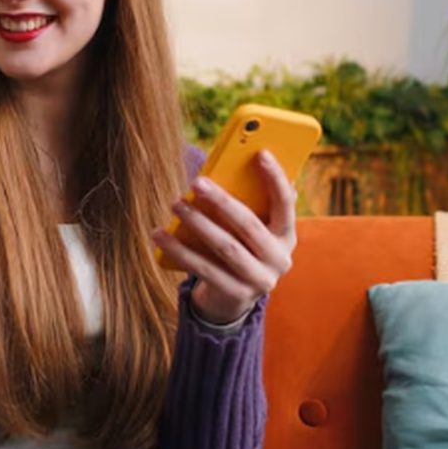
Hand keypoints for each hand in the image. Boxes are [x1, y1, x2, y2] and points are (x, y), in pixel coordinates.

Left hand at [153, 150, 296, 323]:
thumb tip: (218, 167)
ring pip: (226, 248)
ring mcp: (260, 280)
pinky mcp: (236, 295)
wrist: (232, 295)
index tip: (261, 152)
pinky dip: (180, 251)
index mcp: (286, 235)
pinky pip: (205, 269)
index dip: (276, 178)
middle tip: (196, 183)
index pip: (286, 203)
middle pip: (249, 225)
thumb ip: (244, 201)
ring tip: (175, 204)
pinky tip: (161, 235)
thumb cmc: (238, 245)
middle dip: (222, 201)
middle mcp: (279, 259)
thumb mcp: (248, 225)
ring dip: (198, 224)